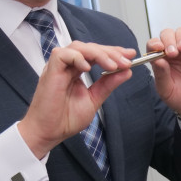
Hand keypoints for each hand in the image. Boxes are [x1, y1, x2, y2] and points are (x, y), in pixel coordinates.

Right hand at [18, 40, 134, 157]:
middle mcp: (68, 66)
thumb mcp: (94, 99)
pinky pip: (63, 54)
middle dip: (110, 52)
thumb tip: (126, 71)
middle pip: (90, 47)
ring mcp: (58, 67)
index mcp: (77, 71)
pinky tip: (89, 68)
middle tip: (126, 61)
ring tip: (112, 66)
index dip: (113, 52)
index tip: (131, 55)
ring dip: (99, 54)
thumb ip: (108, 84)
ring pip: (79, 47)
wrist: (49, 133)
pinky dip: (78, 57)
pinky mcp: (50, 70)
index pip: (96, 54)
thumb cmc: (65, 119)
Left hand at [147, 28, 180, 125]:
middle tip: (172, 52)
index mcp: (161, 59)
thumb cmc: (180, 97)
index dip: (155, 43)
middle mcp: (173, 52)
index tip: (157, 48)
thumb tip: (156, 59)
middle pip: (167, 34)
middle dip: (169, 40)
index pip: (154, 44)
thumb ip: (161, 74)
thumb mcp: (166, 89)